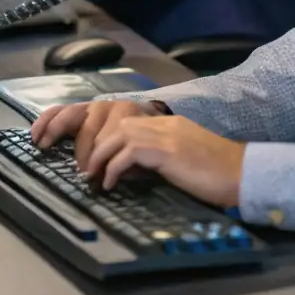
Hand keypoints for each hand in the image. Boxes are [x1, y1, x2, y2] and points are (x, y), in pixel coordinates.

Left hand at [32, 101, 245, 208]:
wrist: (244, 175)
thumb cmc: (212, 175)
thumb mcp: (174, 162)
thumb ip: (147, 158)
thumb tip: (119, 169)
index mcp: (159, 121)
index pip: (110, 111)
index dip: (74, 119)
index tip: (50, 137)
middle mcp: (159, 120)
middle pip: (106, 116)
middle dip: (78, 135)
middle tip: (69, 162)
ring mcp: (165, 132)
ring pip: (114, 133)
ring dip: (97, 157)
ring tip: (91, 178)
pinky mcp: (169, 149)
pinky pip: (130, 152)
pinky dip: (114, 168)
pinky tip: (112, 183)